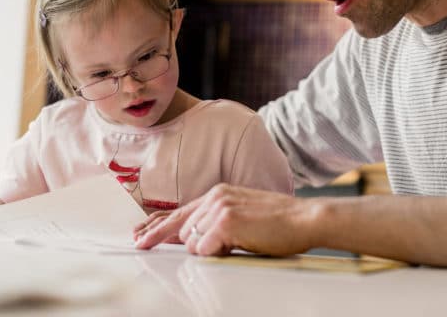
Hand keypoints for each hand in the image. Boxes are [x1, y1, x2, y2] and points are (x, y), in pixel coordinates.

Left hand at [133, 184, 316, 256]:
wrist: (305, 218)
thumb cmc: (281, 223)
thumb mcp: (244, 215)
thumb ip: (218, 221)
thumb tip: (197, 239)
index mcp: (219, 193)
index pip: (180, 212)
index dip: (158, 227)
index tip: (141, 237)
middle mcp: (215, 196)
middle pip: (182, 230)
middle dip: (188, 244)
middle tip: (182, 247)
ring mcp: (219, 207)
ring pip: (191, 241)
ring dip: (210, 249)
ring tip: (239, 242)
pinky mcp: (225, 221)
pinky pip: (204, 249)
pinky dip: (217, 253)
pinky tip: (240, 244)